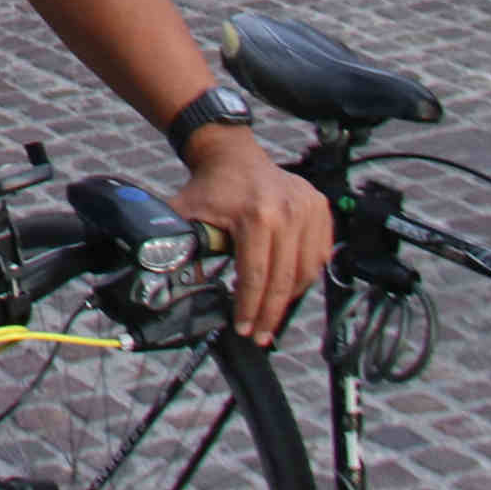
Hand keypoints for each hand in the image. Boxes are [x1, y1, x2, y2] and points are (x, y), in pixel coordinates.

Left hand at [172, 129, 329, 347]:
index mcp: (257, 214)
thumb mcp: (188, 214)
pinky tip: (286, 286)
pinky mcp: (320, 209)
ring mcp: (309, 209)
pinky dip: (304, 276)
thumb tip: (170, 281)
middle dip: (270, 314)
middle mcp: (289, 211)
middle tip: (260, 335)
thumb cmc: (211, 186)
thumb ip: (180, 246)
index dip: (249, 307)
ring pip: (306, 272)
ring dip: (288, 298)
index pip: (256, 274)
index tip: (244, 328)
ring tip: (271, 314)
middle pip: (283, 279)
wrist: (233, 155)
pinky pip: (319, 256)